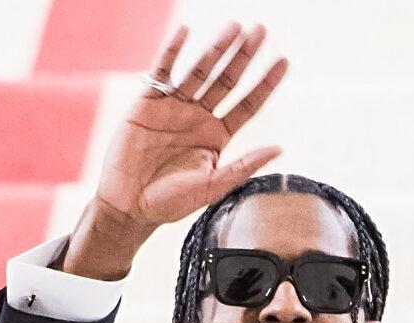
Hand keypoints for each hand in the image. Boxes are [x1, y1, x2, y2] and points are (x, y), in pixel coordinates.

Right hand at [64, 24, 288, 279]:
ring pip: (200, 71)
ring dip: (217, 49)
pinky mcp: (147, 103)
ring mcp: (174, 107)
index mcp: (217, 136)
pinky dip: (172, 52)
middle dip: (244, 56)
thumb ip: (244, 165)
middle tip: (261, 31)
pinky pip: (162, 72)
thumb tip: (279, 148)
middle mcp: (199, 117)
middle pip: (227, 80)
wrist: (129, 205)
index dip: (266, 83)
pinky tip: (185, 32)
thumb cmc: (171, 202)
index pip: (248, 104)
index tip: (284, 62)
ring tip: (235, 27)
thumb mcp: (213, 186)